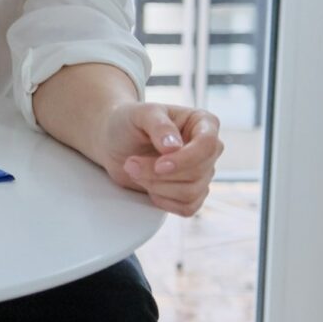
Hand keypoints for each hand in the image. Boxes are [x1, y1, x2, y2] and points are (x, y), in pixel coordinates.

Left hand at [101, 101, 223, 216]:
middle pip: (199, 172)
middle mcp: (206, 148)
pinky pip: (187, 207)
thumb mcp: (140, 113)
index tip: (159, 165)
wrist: (114, 141)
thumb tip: (175, 146)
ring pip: (192, 192)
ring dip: (157, 186)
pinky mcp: (191, 192)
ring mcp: (201, 172)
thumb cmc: (129, 121)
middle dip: (160, 174)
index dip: (185, 159)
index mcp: (202, 122)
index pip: (208, 145)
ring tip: (135, 170)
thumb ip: (159, 125)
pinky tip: (147, 185)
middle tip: (132, 164)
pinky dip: (163, 200)